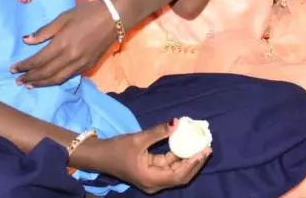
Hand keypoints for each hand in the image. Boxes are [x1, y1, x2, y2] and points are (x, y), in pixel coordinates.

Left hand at [13, 0, 119, 87]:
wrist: (116, 17)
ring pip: (57, 79)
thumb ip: (45, 31)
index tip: (12, 69)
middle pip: (46, 73)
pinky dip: (56, 80)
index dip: (24, 66)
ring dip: (42, 84)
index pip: (38, 61)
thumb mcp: (64, 17)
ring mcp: (80, 63)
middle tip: (18, 81)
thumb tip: (26, 40)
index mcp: (62, 43)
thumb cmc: (89, 12)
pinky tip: (50, 80)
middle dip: (30, 78)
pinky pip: (69, 77)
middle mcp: (70, 57)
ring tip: (30, 85)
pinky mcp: (89, 65)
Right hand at [90, 121, 209, 193]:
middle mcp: (154, 183)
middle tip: (207, 148)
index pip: (178, 175)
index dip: (192, 164)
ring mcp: (153, 179)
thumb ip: (158, 132)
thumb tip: (177, 122)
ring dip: (189, 160)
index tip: (204, 151)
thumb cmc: (116, 149)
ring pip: (176, 172)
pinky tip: (188, 146)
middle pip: (180, 176)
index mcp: (150, 179)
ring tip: (202, 147)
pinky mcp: (152, 172)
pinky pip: (169, 166)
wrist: (98, 155)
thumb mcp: (138, 139)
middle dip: (195, 163)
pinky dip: (179, 157)